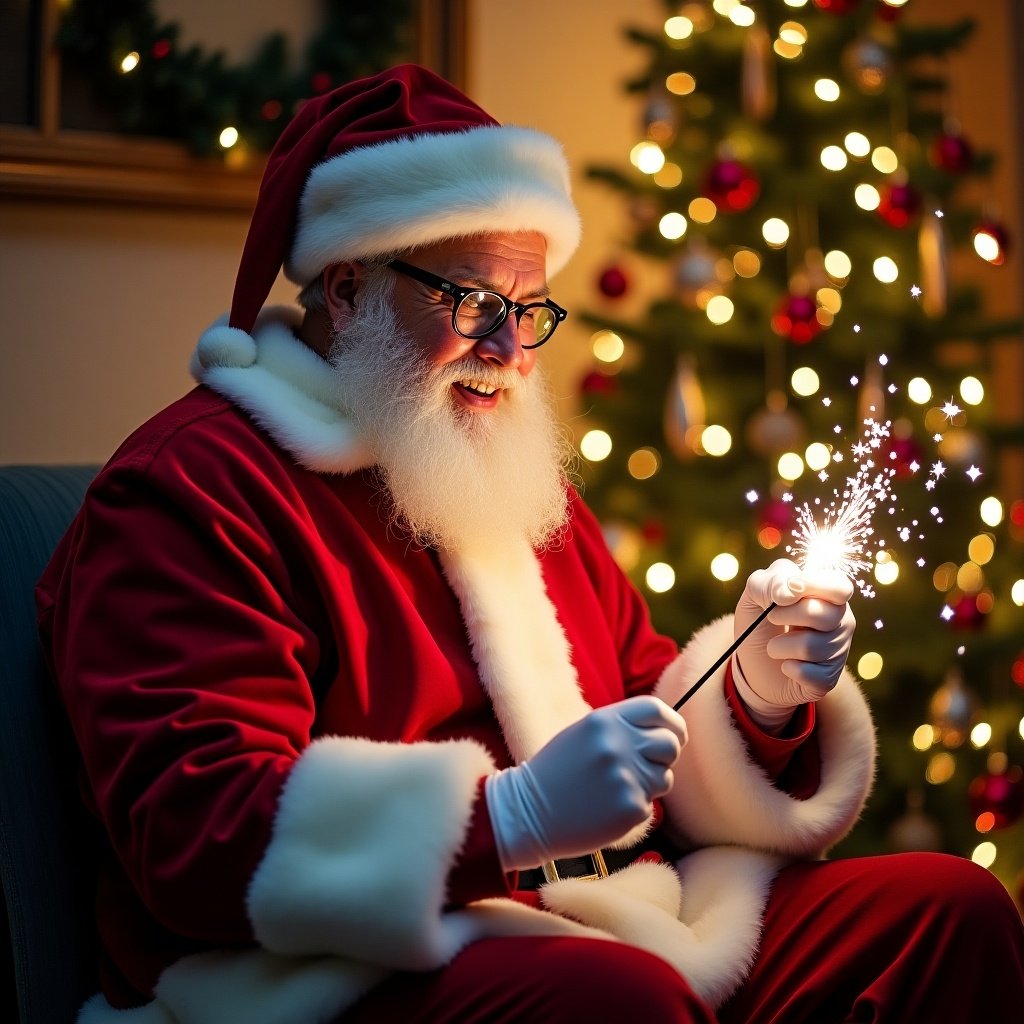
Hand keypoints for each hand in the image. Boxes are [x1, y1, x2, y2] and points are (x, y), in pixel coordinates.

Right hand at [485, 696, 687, 871]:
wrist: (529, 812)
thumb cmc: (558, 772)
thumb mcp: (583, 734)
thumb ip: (621, 727)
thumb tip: (665, 730)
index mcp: (604, 721)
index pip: (656, 710)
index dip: (671, 722)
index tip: (674, 734)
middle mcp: (617, 744)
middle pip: (670, 744)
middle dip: (664, 756)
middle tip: (646, 766)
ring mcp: (625, 776)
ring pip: (665, 777)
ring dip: (649, 784)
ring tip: (616, 789)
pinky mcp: (630, 807)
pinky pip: (651, 804)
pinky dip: (634, 807)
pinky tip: (608, 807)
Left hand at [732, 558, 855, 731]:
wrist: (750, 663)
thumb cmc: (759, 621)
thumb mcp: (756, 594)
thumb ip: (771, 581)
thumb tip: (790, 591)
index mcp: (829, 595)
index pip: (840, 588)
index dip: (812, 586)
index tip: (782, 594)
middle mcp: (841, 622)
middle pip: (824, 615)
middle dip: (787, 615)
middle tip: (770, 617)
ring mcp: (838, 652)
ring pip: (810, 647)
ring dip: (779, 645)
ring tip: (774, 645)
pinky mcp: (828, 679)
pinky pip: (808, 674)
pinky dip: (787, 668)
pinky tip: (786, 666)